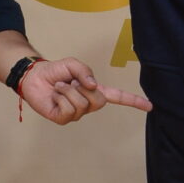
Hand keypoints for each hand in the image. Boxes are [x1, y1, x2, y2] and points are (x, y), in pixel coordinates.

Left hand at [17, 57, 151, 123]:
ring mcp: (76, 114)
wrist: (34, 77)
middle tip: (69, 83)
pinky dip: (60, 98)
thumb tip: (93, 86)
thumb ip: (85, 72)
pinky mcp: (63, 119)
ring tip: (59, 87)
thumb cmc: (55, 71)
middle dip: (83, 89)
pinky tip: (54, 95)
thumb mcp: (73, 64)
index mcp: (94, 91)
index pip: (117, 97)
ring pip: (81, 105)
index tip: (150, 106)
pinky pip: (68, 110)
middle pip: (98, 101)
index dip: (133, 101)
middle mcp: (87, 104)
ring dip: (67, 91)